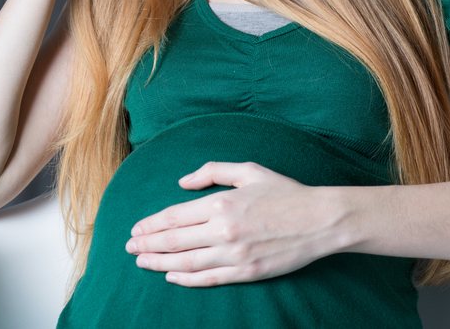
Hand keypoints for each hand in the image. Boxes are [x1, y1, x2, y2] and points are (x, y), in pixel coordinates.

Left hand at [125, 162, 351, 286]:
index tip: (136, 229)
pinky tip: (172, 276)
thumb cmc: (284, 192)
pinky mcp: (247, 272)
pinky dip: (187, 279)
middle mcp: (223, 229)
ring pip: (187, 261)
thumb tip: (182, 182)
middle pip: (175, 240)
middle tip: (130, 248)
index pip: (175, 216)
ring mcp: (235, 254)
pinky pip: (210, 278)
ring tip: (142, 262)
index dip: (151, 224)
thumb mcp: (248, 170)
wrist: (319, 220)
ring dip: (160, 263)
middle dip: (148, 244)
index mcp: (221, 202)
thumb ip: (212, 171)